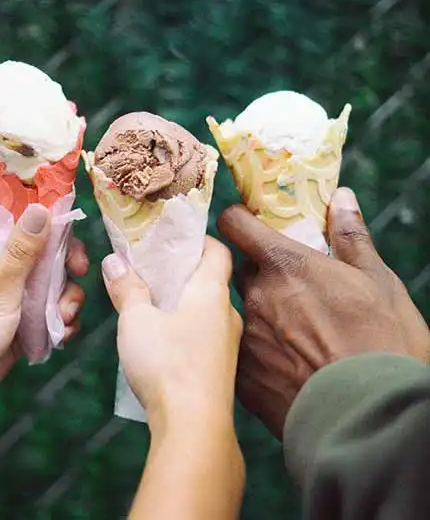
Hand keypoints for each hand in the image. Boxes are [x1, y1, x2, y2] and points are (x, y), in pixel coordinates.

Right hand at [102, 237, 242, 429]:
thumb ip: (127, 287)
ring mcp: (227, 343)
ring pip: (206, 309)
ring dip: (182, 300)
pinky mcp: (220, 367)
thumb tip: (115, 261)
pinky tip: (163, 337)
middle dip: (181, 271)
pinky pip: (204, 333)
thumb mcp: (136, 319)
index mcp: (212, 291)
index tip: (172, 238)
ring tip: (151, 301)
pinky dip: (186, 325)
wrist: (194, 427)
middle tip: (151, 269)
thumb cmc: (167, 361)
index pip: (217, 250)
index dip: (197, 239)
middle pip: (209, 279)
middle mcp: (227, 313)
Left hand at [217, 187, 429, 438]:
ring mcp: (245, 337)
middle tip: (287, 287)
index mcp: (283, 265)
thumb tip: (341, 198)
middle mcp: (255, 297)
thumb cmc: (382, 344)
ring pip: (240, 312)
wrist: (372, 418)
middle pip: (239, 271)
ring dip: (259, 314)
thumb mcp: (378, 282)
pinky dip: (258, 352)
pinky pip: (241, 352)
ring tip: (294, 334)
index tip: (246, 224)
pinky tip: (286, 365)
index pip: (234, 224)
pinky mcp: (243, 376)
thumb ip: (351, 236)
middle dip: (258, 273)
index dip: (237, 220)